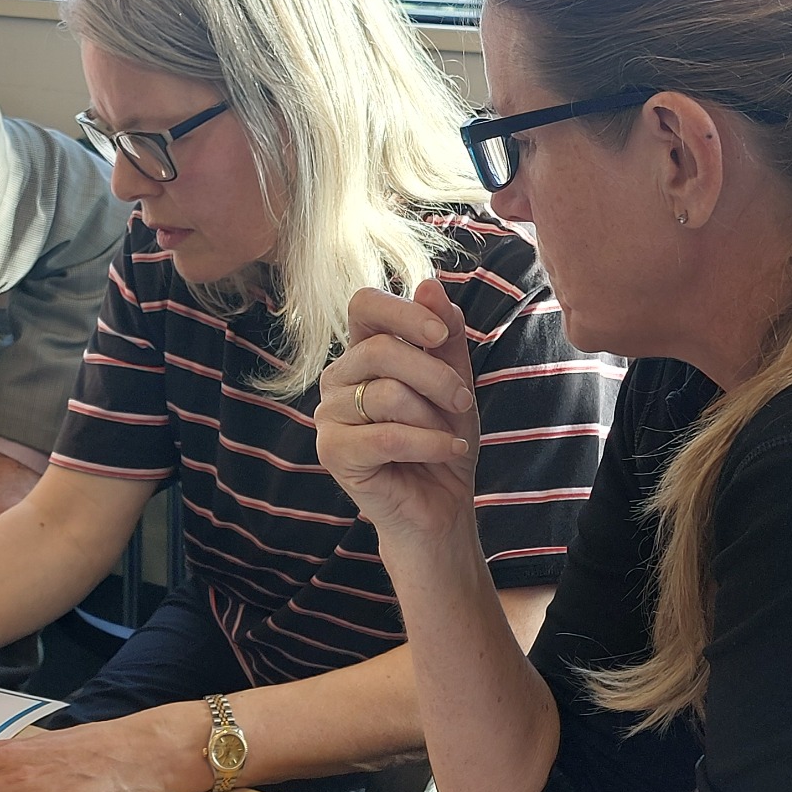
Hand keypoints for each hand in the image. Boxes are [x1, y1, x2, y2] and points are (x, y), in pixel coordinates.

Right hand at [315, 280, 480, 546]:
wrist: (441, 507)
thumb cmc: (442, 439)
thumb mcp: (454, 379)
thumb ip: (444, 335)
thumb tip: (428, 284)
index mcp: (363, 353)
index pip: (364, 304)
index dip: (403, 312)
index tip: (440, 336)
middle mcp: (338, 379)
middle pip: (380, 350)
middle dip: (435, 375)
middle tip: (463, 400)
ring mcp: (328, 416)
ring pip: (386, 394)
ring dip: (433, 416)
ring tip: (450, 436)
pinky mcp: (332, 452)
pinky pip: (385, 436)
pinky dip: (429, 443)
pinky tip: (450, 452)